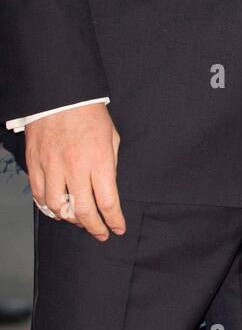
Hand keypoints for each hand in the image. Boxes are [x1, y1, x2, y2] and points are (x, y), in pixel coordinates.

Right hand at [24, 105, 124, 240]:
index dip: (114, 220)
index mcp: (99, 160)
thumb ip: (110, 165)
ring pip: (58, 208)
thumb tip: (108, 189)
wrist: (61, 95)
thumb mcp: (111, 137)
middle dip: (95, 227)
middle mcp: (75, 167)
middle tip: (101, 234)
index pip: (108, 201)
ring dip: (71, 220)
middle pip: (84, 211)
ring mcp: (52, 167)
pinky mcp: (36, 165)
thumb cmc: (90, 115)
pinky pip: (40, 196)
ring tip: (80, 220)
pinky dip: (49, 207)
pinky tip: (58, 209)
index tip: (118, 228)